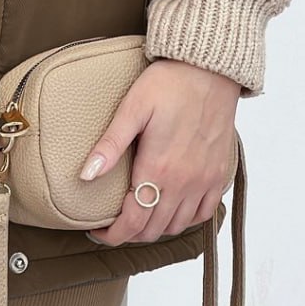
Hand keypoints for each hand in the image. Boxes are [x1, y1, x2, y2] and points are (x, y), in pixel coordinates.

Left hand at [79, 58, 240, 244]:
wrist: (210, 70)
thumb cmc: (169, 84)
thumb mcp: (132, 109)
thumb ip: (110, 145)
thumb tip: (85, 175)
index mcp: (159, 169)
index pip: (134, 221)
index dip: (113, 235)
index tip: (97, 233)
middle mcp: (185, 182)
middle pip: (154, 228)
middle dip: (130, 233)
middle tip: (112, 225)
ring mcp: (205, 180)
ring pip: (178, 225)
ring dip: (156, 228)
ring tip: (137, 217)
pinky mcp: (219, 173)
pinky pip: (204, 213)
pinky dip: (185, 219)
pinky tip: (171, 209)